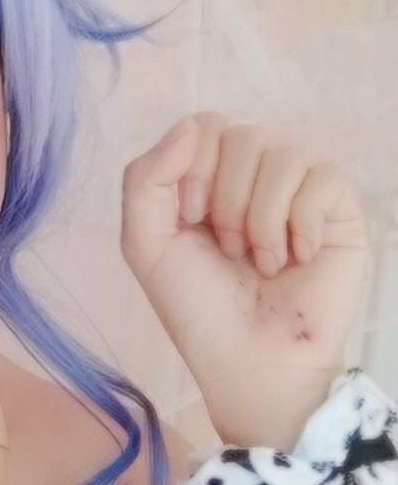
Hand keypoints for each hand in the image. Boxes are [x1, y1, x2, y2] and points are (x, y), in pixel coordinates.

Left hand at [120, 111, 370, 446]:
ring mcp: (300, 189)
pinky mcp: (340, 210)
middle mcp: (256, 174)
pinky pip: (323, 178)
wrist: (249, 361)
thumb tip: (189, 125)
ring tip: (260, 262)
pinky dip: (299, 225)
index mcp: (209, 176)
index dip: (195, 169)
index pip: (206, 124)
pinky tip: (295, 259)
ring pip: (284, 153)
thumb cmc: (197, 308)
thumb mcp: (145, 244)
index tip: (191, 220)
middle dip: (226, 201)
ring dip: (260, 220)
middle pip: (243, 134)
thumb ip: (145, 179)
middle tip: (228, 250)